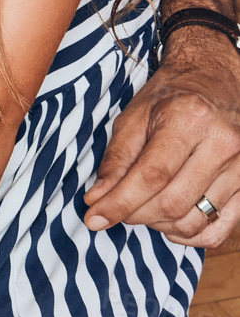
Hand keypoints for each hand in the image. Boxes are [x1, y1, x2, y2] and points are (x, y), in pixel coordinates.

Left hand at [85, 25, 239, 245]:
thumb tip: (97, 201)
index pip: (151, 176)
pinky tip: (169, 223)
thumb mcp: (133, 118)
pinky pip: (219, 229)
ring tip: (142, 208)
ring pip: (194, 220)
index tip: (93, 218)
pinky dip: (189, 235)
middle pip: (172, 203)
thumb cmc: (169, 99)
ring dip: (159, 225)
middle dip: (135, 214)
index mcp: (189, 120)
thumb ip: (115, 160)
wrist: (215, 81)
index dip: (119, 203)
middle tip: (116, 207)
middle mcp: (223, 143)